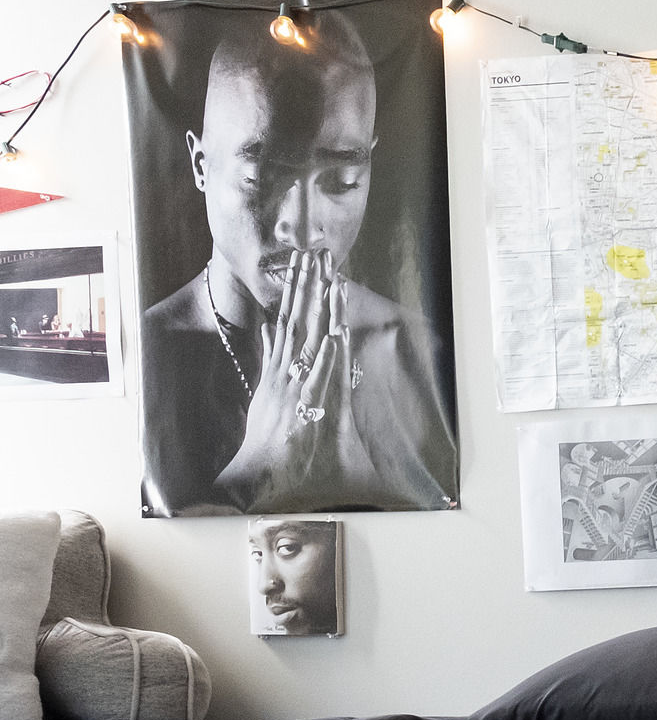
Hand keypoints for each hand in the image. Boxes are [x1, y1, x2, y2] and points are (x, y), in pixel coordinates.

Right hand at [226, 250, 349, 490]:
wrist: (258, 467)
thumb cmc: (265, 432)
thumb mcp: (266, 387)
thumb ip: (269, 356)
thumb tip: (269, 328)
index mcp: (279, 362)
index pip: (288, 314)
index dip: (296, 286)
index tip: (303, 259)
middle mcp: (286, 367)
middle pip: (298, 317)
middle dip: (308, 283)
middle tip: (317, 251)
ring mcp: (295, 383)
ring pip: (310, 339)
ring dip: (320, 310)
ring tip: (331, 279)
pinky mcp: (306, 405)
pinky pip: (320, 377)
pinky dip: (328, 356)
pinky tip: (336, 335)